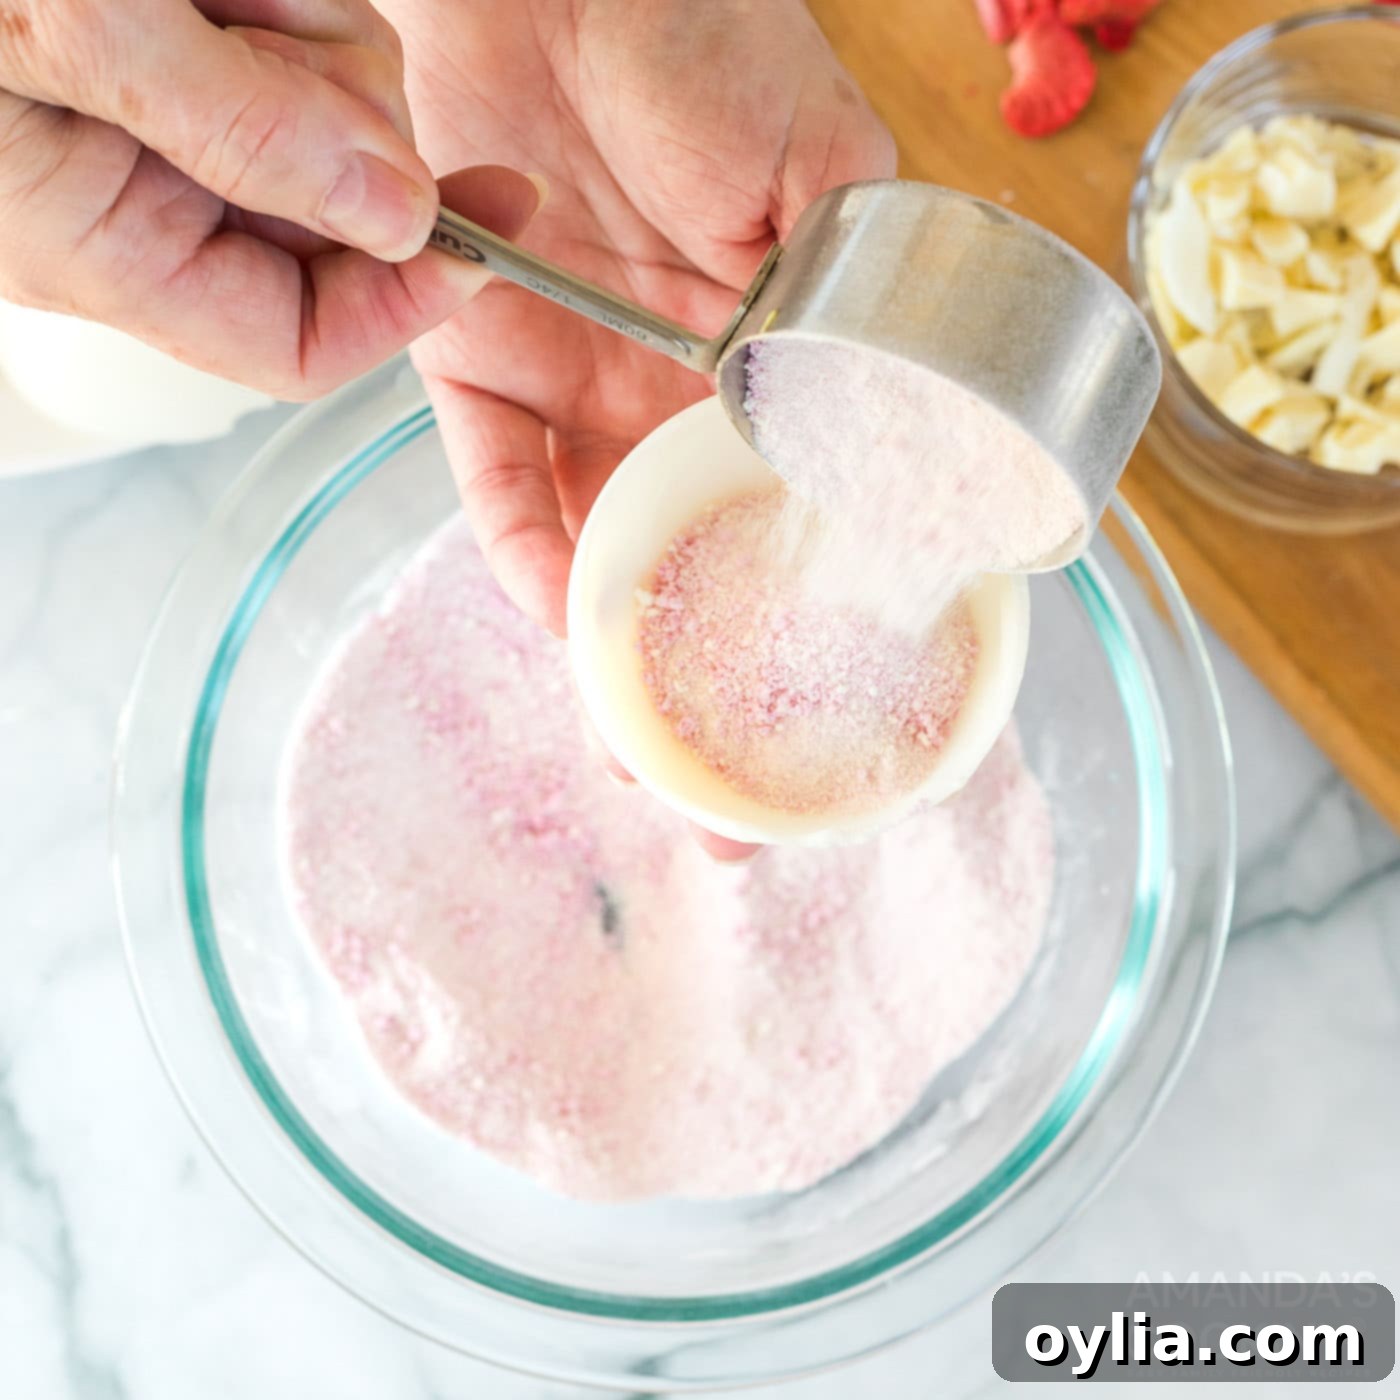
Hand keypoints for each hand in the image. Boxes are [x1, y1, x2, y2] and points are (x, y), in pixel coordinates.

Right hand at [0, 0, 539, 396]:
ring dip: (305, 24)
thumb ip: (237, 131)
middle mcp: (146, 194)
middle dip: (343, 115)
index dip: (405, 301)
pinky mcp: (183, 36)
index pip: (302, 342)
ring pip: (333, 102)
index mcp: (108, 247)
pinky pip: (298, 21)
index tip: (486, 230)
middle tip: (253, 21)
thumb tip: (398, 212)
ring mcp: (165, 109)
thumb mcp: (63, 30)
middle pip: (340, 209)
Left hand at [384, 0, 895, 639]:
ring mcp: (569, 376)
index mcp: (754, 351)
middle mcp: (661, 383)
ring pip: (590, 525)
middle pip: (678, 531)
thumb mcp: (821, 161)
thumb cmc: (703, 35)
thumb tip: (890, 413)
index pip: (774, 488)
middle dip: (691, 627)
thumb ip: (850, 287)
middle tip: (711, 726)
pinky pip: (494, 474)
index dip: (785, 574)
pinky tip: (557, 610)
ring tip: (635, 697)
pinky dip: (520, 544)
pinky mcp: (472, 358)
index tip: (804, 662)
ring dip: (608, 612)